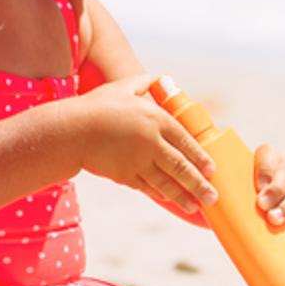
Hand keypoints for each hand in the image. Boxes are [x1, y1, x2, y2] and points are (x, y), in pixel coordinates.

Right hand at [72, 74, 219, 215]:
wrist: (71, 131)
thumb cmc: (97, 106)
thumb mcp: (123, 88)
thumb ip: (144, 83)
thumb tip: (161, 79)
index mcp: (155, 119)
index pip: (185, 141)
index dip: (200, 157)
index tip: (211, 169)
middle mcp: (151, 143)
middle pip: (181, 167)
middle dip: (199, 184)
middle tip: (213, 197)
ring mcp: (138, 162)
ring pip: (166, 183)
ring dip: (183, 196)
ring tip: (197, 206)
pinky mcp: (124, 175)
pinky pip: (147, 187)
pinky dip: (160, 194)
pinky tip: (169, 198)